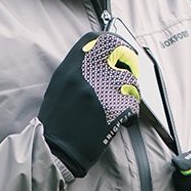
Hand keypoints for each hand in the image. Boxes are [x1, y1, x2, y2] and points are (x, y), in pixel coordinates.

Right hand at [39, 32, 140, 177]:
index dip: (112, 41)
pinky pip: (133, 103)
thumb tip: (97, 56)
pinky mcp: (113, 110)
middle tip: (131, 72)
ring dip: (132, 91)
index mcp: (69, 68)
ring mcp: (100, 92)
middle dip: (129, 62)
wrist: (56, 150)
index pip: (95, 40)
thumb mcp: (59, 87)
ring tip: (124, 103)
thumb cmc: (56, 122)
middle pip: (118, 53)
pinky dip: (132, 113)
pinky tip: (125, 120)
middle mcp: (85, 76)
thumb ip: (76, 69)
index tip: (119, 49)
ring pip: (130, 80)